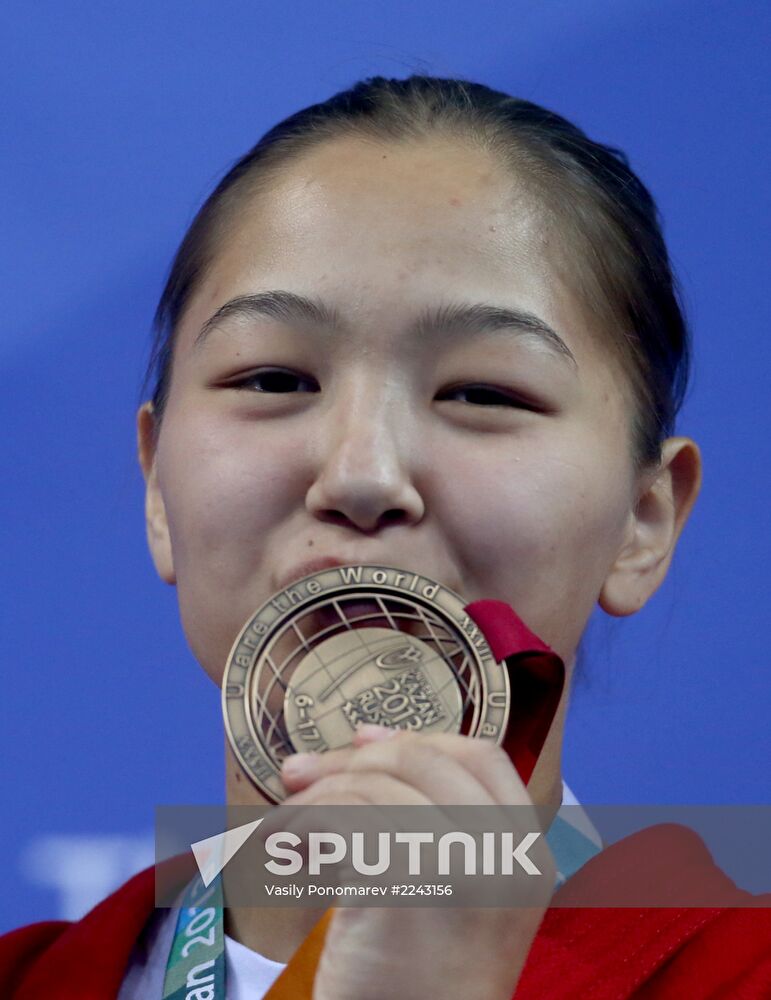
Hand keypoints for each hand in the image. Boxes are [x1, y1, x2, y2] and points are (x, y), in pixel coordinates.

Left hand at [280, 725, 554, 999]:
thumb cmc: (423, 985)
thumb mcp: (457, 899)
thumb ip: (435, 826)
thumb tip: (366, 740)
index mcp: (527, 854)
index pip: (484, 757)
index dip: (421, 739)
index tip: (364, 740)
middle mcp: (506, 855)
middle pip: (425, 760)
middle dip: (352, 759)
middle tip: (299, 774)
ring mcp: (463, 866)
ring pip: (376, 786)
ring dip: (316, 794)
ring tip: (287, 824)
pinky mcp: (408, 884)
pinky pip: (345, 817)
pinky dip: (302, 819)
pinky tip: (285, 843)